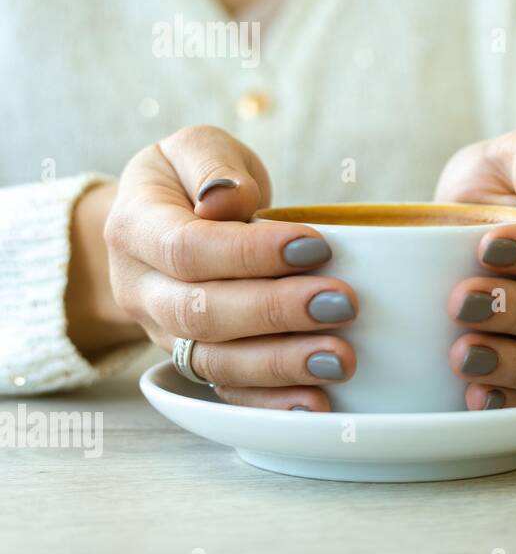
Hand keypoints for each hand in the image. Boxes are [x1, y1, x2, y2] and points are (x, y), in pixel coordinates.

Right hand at [105, 126, 356, 410]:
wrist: (160, 226)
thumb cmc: (191, 180)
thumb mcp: (193, 149)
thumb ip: (211, 164)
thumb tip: (225, 197)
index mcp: (135, 229)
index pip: (188, 248)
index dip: (251, 251)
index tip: (317, 244)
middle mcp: (142, 290)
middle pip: (202, 312)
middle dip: (276, 312)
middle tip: (343, 303)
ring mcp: (165, 335)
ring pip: (215, 362)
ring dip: (281, 365)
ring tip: (341, 359)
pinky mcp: (196, 364)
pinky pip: (228, 393)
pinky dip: (272, 404)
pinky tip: (318, 404)